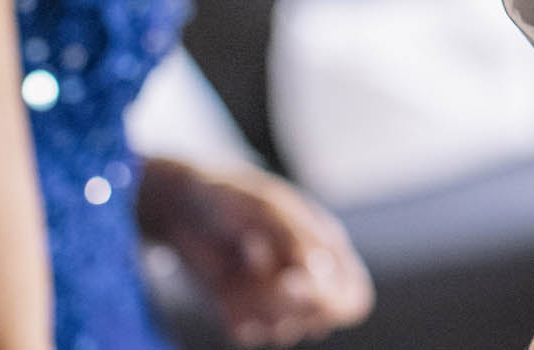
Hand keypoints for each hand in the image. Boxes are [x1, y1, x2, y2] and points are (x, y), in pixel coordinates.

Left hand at [137, 157, 372, 346]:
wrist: (180, 206)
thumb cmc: (233, 197)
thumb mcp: (269, 207)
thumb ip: (298, 239)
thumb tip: (318, 276)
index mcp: (327, 250)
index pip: (354, 299)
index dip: (333, 302)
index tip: (294, 283)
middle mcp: (307, 281)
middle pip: (319, 320)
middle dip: (287, 300)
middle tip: (254, 259)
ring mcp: (273, 302)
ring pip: (283, 332)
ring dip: (259, 302)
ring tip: (243, 253)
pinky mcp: (242, 315)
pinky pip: (248, 336)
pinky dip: (236, 315)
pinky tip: (225, 282)